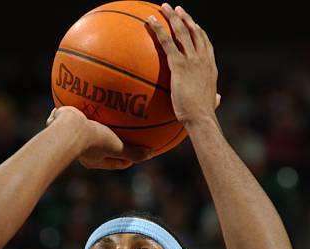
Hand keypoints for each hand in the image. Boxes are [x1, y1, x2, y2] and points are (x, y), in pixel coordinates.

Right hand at [46, 106, 151, 169]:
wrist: (66, 127)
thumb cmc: (93, 140)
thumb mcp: (117, 147)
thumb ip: (133, 152)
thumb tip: (151, 154)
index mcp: (93, 160)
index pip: (116, 162)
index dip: (129, 158)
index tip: (139, 150)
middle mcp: (82, 149)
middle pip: (103, 145)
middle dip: (114, 138)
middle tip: (126, 130)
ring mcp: (72, 133)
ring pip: (90, 126)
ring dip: (99, 119)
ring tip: (108, 108)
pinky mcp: (66, 119)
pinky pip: (79, 109)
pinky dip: (86, 101)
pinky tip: (95, 89)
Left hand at [147, 5, 220, 124]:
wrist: (201, 118)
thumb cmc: (204, 115)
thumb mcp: (212, 103)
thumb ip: (214, 98)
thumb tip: (218, 99)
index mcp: (210, 67)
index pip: (205, 44)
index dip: (199, 32)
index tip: (194, 24)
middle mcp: (203, 59)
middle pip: (194, 32)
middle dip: (186, 18)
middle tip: (177, 9)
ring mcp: (192, 60)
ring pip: (182, 32)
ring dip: (173, 17)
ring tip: (164, 7)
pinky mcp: (179, 65)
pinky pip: (167, 43)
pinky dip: (159, 29)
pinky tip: (151, 21)